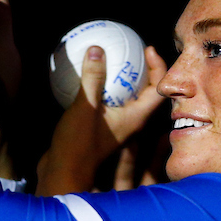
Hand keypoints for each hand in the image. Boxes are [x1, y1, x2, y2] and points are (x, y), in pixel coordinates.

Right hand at [36, 46, 165, 195]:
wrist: (62, 171)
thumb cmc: (78, 144)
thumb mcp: (85, 106)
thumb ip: (92, 78)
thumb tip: (97, 49)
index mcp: (136, 117)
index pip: (158, 89)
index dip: (158, 66)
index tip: (147, 49)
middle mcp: (130, 121)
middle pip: (145, 92)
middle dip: (143, 70)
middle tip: (134, 51)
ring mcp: (115, 125)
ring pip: (126, 98)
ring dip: (123, 79)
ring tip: (114, 59)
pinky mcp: (100, 127)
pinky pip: (108, 102)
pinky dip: (104, 88)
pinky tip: (88, 78)